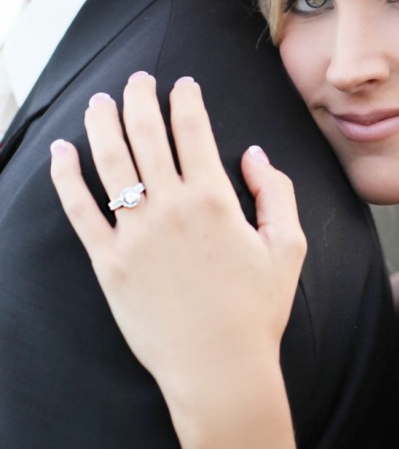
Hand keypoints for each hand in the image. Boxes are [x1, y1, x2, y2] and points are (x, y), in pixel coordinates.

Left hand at [50, 73, 305, 434]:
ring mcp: (134, 234)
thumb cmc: (257, 312)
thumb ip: (277, 193)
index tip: (182, 84)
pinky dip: (66, 176)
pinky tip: (61, 151)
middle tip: (137, 79)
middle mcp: (170, 207)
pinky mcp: (108, 262)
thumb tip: (253, 154)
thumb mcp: (288, 248)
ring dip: (102, 122)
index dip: (185, 98)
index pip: (193, 129)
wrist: (219, 369)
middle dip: (140, 97)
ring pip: (109, 160)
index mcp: (215, 199)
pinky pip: (79, 210)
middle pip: (146, 133)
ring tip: (99, 100)